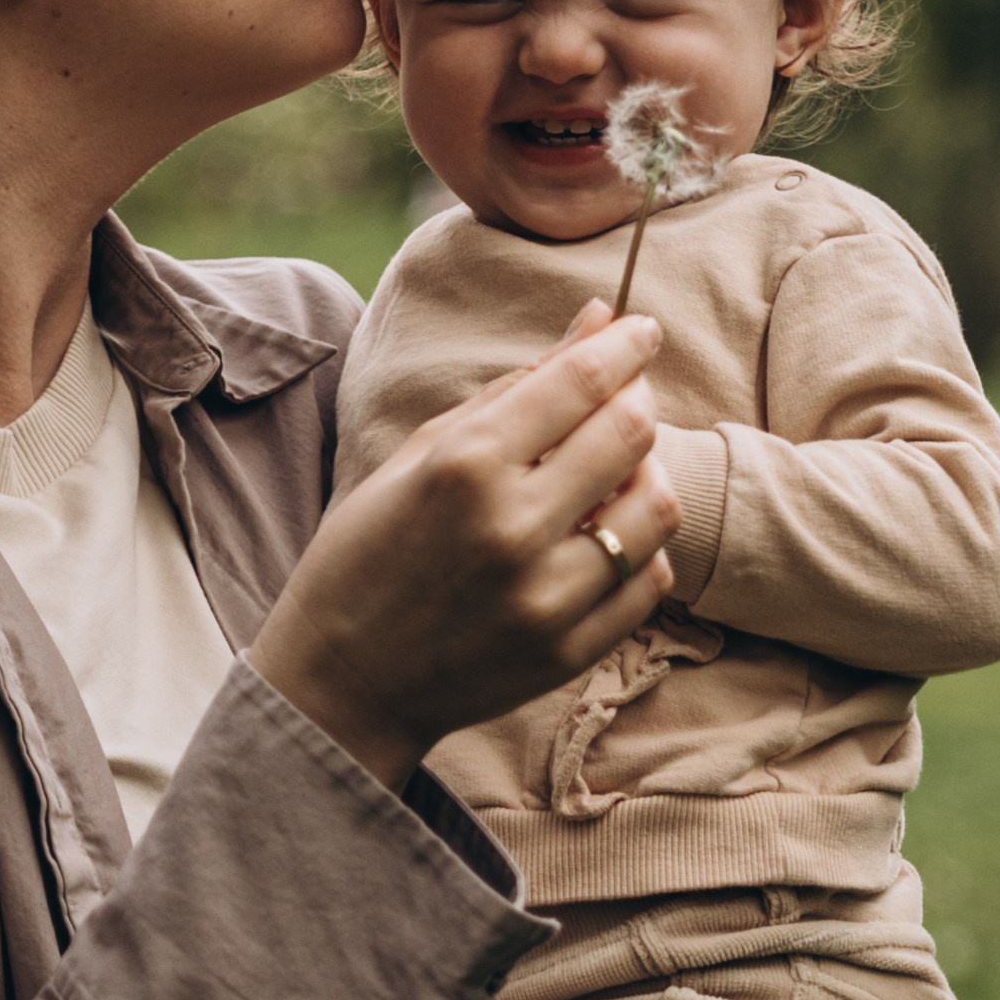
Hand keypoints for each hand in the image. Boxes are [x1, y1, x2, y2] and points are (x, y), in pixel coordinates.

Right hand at [249, 310, 679, 787]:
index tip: (640, 331)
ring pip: (657, 507)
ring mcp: (547, 597)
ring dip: (645, 475)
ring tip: (611, 476)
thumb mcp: (418, 456)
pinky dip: (639, 549)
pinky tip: (600, 539)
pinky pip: (651, 580)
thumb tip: (598, 318)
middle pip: (631, 432)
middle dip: (636, 400)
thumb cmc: (368, 553)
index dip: (624, 344)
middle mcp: (512, 527)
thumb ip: (512, 388)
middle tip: (620, 398)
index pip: (581, 380)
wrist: (342, 681)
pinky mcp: (570, 650)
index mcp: (463, 466)